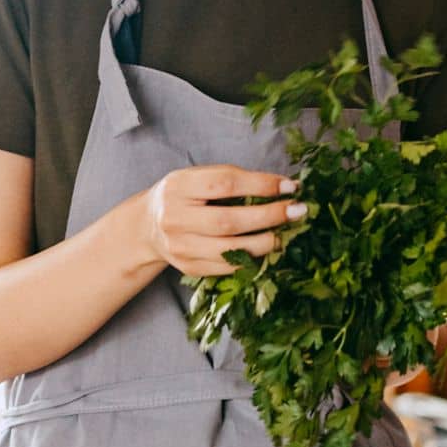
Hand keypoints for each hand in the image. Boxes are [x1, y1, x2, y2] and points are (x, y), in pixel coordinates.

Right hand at [131, 166, 306, 276]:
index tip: (290, 187)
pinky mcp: (188, 267)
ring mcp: (180, 247)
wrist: (149, 226)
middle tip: (298, 212)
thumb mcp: (198, 178)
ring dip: (264, 243)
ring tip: (285, 235)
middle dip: (268, 217)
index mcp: (179, 186)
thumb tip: (281, 188)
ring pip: (228, 250)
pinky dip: (250, 260)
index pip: (225, 183)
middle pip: (228, 221)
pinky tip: (266, 250)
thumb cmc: (184, 196)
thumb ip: (232, 180)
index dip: (260, 185)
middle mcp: (175, 218)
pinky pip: (226, 268)